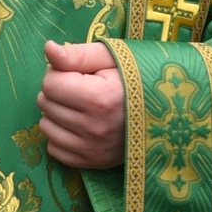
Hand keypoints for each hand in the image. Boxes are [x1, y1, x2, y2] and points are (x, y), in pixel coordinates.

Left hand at [38, 40, 126, 169]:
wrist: (165, 114)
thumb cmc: (136, 80)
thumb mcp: (112, 58)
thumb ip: (77, 54)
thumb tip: (48, 48)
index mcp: (100, 98)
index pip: (50, 83)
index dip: (60, 73)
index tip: (78, 74)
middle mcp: (95, 128)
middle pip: (45, 103)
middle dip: (58, 91)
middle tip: (81, 89)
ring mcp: (93, 149)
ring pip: (46, 127)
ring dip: (57, 114)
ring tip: (80, 107)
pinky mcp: (92, 163)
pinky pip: (54, 149)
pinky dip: (61, 136)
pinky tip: (79, 126)